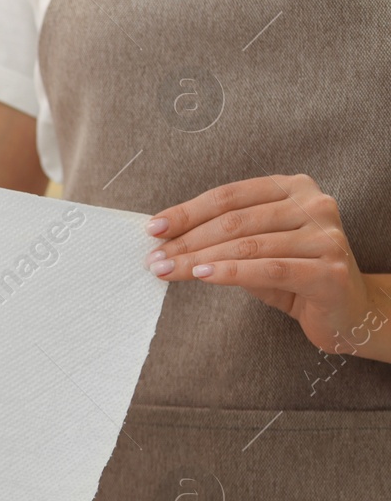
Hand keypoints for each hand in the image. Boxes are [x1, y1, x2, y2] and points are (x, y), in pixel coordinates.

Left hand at [145, 174, 390, 356]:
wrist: (347, 312)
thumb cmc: (293, 276)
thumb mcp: (255, 248)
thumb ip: (222, 237)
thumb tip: (165, 237)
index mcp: (293, 188)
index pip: (229, 196)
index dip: (187, 212)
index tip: (153, 229)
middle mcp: (314, 205)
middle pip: (234, 220)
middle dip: (187, 240)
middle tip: (153, 258)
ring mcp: (325, 236)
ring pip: (247, 245)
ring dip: (199, 259)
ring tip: (167, 270)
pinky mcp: (329, 271)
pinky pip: (268, 268)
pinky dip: (230, 272)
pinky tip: (202, 276)